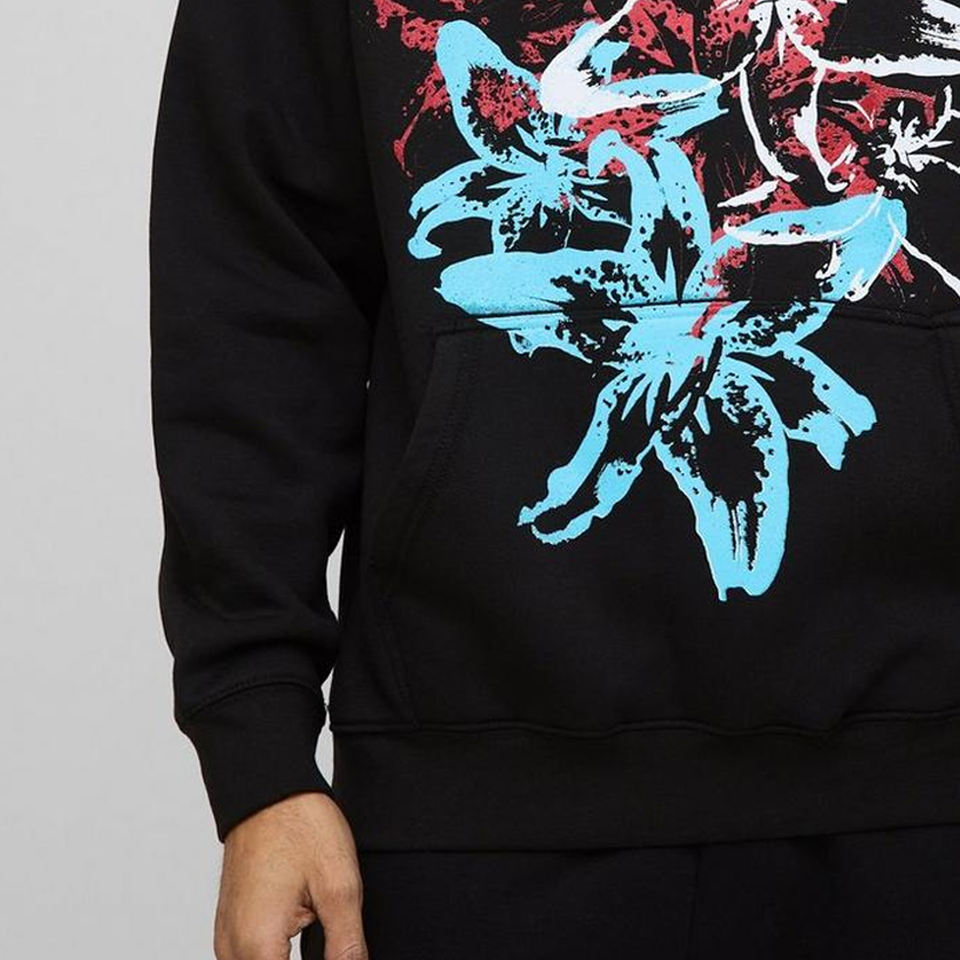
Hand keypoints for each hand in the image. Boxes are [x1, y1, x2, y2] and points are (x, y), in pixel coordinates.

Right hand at [214, 792, 366, 959]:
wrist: (268, 787)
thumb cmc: (299, 825)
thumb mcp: (339, 887)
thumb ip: (346, 947)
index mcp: (257, 947)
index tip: (342, 953)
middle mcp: (232, 949)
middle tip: (337, 940)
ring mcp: (227, 938)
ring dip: (291, 958)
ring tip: (321, 925)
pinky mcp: (231, 927)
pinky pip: (252, 958)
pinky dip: (279, 955)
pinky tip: (305, 935)